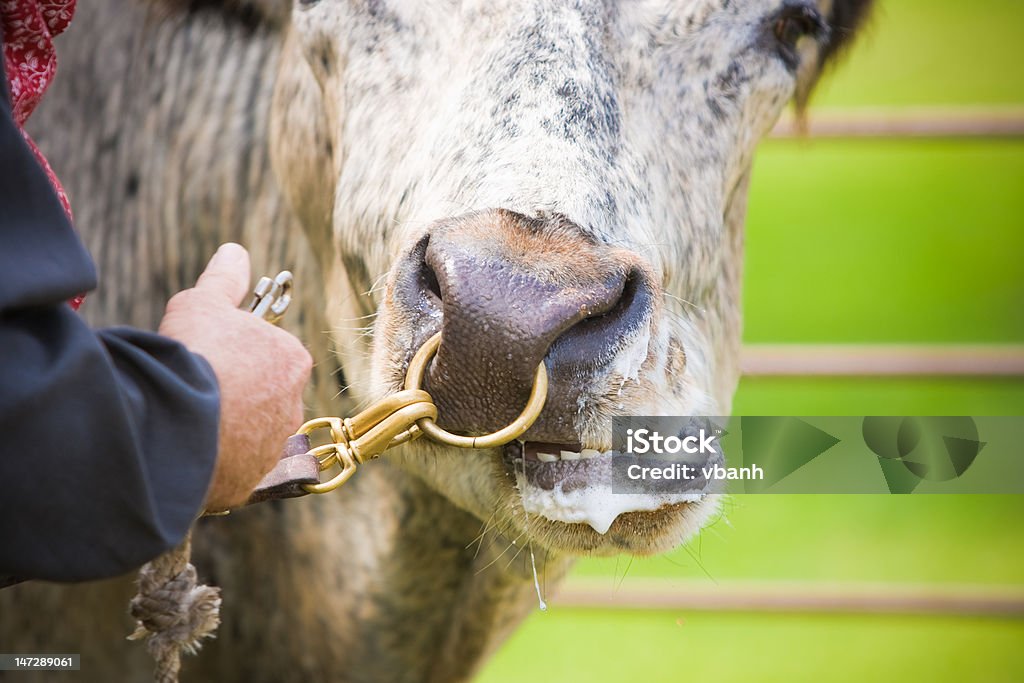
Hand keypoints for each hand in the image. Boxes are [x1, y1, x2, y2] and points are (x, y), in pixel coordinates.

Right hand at [158, 243, 312, 509]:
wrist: (178, 420)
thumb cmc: (195, 353)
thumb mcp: (203, 303)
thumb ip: (223, 279)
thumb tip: (235, 250)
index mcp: (291, 359)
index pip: (267, 354)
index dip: (233, 355)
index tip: (206, 357)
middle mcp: (293, 405)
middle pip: (260, 396)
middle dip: (232, 395)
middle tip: (192, 390)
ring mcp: (273, 447)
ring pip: (247, 434)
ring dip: (223, 430)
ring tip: (186, 422)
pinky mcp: (251, 481)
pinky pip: (232, 468)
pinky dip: (213, 461)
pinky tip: (187, 450)